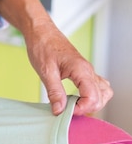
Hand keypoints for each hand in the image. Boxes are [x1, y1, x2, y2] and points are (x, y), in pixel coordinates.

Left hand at [0, 0, 112, 114]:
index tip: (67, 112)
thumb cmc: (42, 46)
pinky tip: (76, 98)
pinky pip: (96, 85)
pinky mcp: (82, 70)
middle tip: (68, 110)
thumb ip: (54, 92)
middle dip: (88, 108)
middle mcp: (88, 70)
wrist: (40, 32)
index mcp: (81, 70)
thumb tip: (59, 111)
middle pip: (102, 96)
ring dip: (92, 102)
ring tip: (74, 106)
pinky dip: (91, 95)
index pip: (93, 96)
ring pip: (103, 91)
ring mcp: (87, 70)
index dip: (82, 108)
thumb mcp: (45, 71)